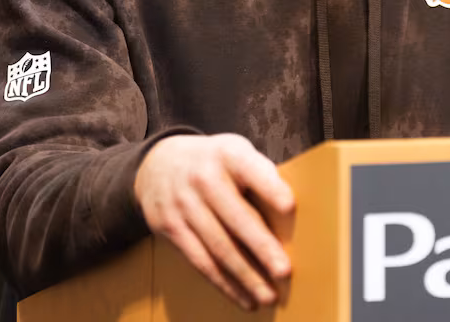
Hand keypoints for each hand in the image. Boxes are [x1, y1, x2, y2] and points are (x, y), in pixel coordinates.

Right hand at [135, 133, 294, 310]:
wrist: (158, 163)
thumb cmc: (213, 162)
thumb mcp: (235, 151)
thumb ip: (260, 173)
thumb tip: (291, 214)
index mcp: (227, 154)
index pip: (250, 169)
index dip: (269, 187)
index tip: (289, 205)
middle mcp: (203, 178)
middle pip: (236, 217)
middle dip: (261, 246)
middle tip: (284, 270)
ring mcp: (184, 204)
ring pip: (218, 247)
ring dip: (246, 275)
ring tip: (268, 295)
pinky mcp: (170, 227)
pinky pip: (200, 261)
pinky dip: (224, 283)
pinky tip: (243, 297)